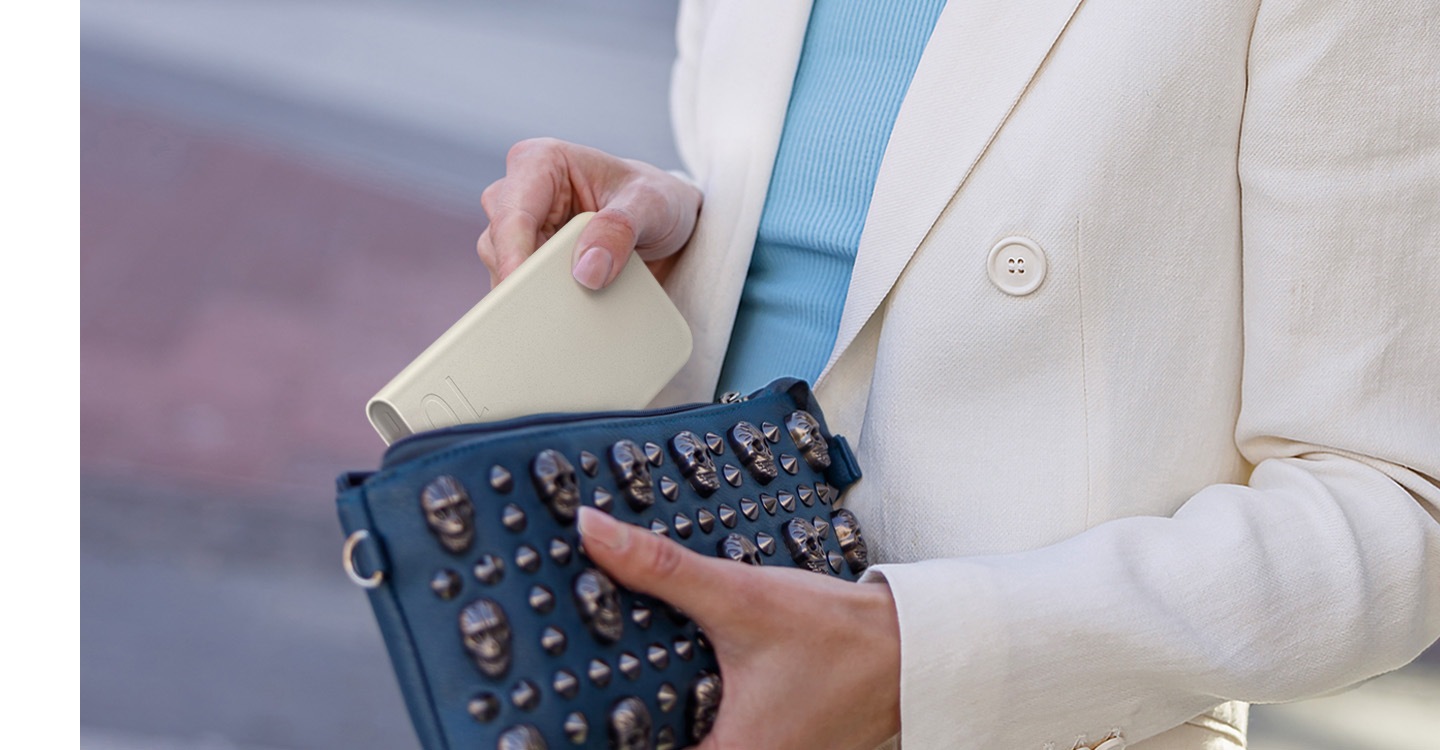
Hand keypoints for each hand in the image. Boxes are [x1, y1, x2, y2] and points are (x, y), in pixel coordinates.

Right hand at [476, 138, 702, 288]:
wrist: (666, 226)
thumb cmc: (656, 201)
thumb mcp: (651, 206)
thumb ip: (620, 230)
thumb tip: (586, 271)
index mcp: (541, 161)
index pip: (514, 213)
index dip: (514, 254)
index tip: (522, 290)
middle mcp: (520, 191)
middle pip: (498, 243)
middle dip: (525, 277)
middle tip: (556, 308)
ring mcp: (520, 228)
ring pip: (501, 267)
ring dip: (532, 292)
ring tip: (576, 304)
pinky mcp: (527, 257)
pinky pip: (517, 286)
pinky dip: (536, 302)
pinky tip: (564, 312)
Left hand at [577, 507, 901, 749]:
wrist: (909, 647)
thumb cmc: (843, 638)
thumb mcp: (741, 599)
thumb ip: (663, 570)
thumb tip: (596, 534)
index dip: (582, 737)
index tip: (543, 718)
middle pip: (647, 743)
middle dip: (608, 715)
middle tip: (562, 680)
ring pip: (673, 737)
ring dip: (643, 708)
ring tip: (595, 670)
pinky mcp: (758, 740)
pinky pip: (699, 726)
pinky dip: (675, 700)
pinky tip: (657, 664)